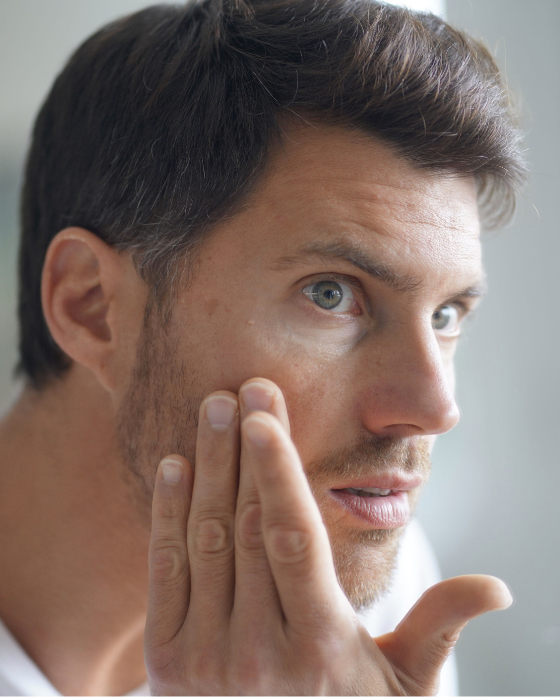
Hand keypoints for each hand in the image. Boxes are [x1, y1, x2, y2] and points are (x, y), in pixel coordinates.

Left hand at [144, 378, 510, 694]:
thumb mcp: (403, 682)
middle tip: (241, 389)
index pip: (294, 537)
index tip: (264, 414)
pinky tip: (176, 464)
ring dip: (206, 466)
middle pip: (247, 525)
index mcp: (318, 643)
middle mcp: (255, 651)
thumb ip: (438, 627)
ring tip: (212, 408)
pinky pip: (167, 569)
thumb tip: (498, 588)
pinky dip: (166, 512)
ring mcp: (204, 657)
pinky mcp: (166, 660)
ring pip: (206, 537)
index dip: (277, 470)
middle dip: (242, 450)